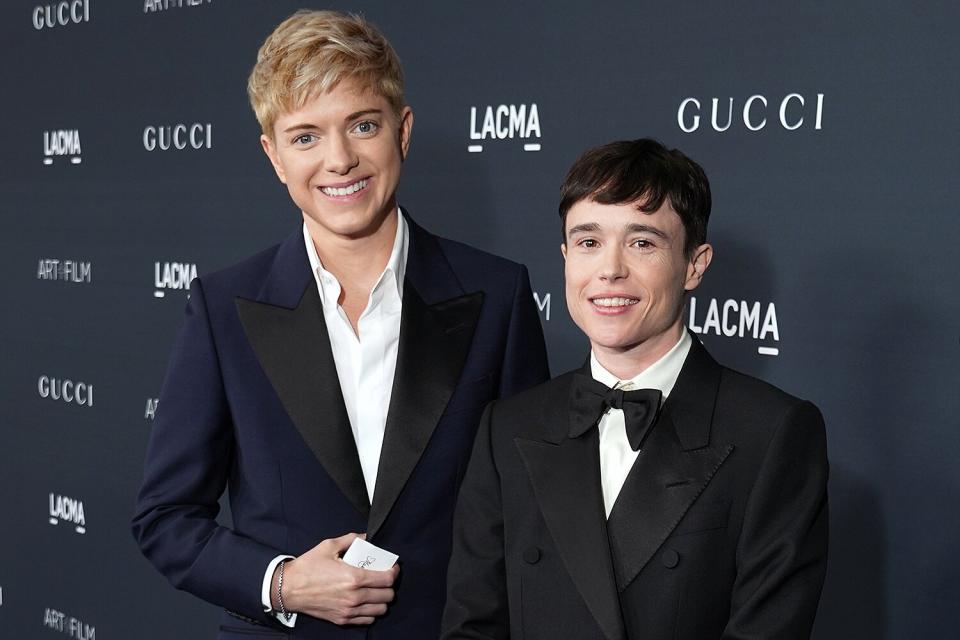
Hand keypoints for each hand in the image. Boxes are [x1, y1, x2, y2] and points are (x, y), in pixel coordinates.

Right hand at [274, 532, 398, 624]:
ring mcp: (349, 610)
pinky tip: (366, 602)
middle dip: (389, 585)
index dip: (394, 571)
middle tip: (384, 577)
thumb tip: (366, 537)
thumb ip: (351, 539)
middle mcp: (354, 596)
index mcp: (354, 577)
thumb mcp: (329, 546)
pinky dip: (371, 612)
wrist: (288, 588)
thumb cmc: (308, 567)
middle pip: (388, 595)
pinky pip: (368, 620)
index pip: (387, 579)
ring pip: (381, 610)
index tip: (392, 567)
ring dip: (382, 599)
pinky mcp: (342, 619)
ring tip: (376, 590)